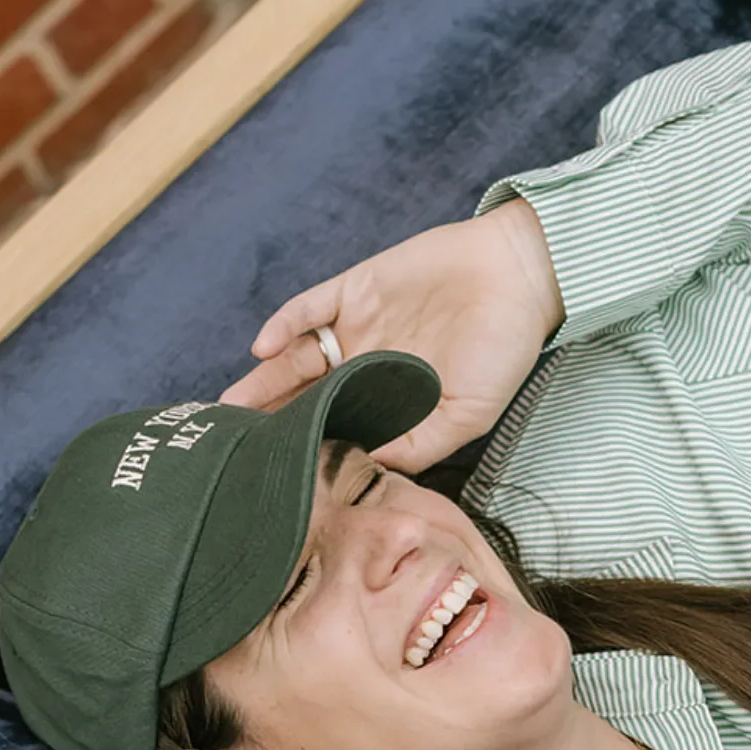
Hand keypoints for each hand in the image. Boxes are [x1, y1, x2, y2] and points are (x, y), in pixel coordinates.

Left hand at [218, 199, 563, 472]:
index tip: (275, 474)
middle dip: (270, 420)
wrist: (520, 276)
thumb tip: (369, 467)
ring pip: (296, 357)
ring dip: (263, 381)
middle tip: (233, 447)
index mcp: (393, 400)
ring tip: (230, 409)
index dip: (307, 447)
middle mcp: (367, 365)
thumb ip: (420, 444)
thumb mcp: (468, 414)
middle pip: (305, 396)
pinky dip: (284, 324)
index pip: (338, 426)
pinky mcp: (356, 288)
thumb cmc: (503, 349)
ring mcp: (357, 326)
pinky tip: (262, 347)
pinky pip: (310, 308)